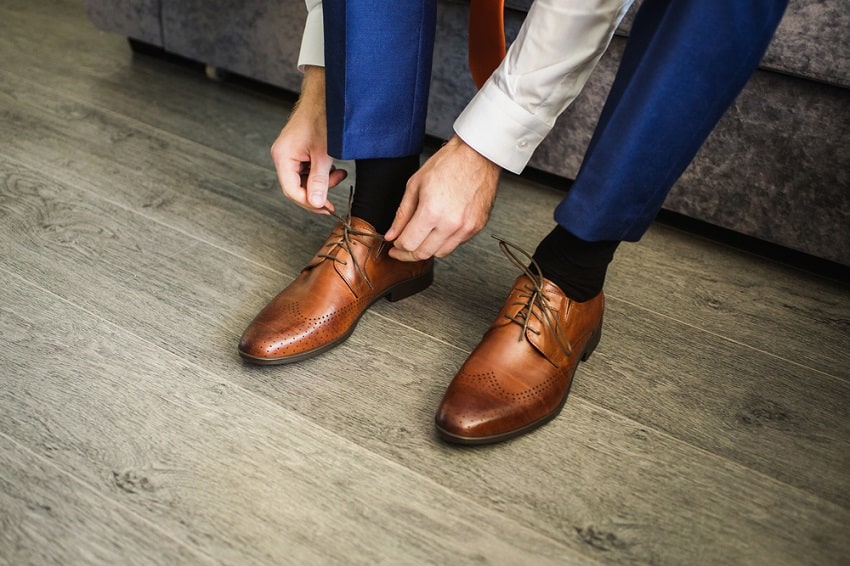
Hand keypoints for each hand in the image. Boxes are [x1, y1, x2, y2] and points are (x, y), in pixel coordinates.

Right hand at [270, 66, 347, 212]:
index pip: (292, 191)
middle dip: (318, 191)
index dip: (309, 203)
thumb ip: (319, 180)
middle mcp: (282, 156)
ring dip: (323, 181)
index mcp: (283, 157)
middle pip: (297, 187)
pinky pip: (308, 169)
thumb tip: (316, 204)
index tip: (327, 208)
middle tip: (335, 190)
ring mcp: (290, 153)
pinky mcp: (299, 150)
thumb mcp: (324, 154)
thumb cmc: (323, 118)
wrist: (325, 96)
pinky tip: (333, 166)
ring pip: (305, 179)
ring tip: (339, 173)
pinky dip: (322, 172)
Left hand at [385, 135, 500, 260]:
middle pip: (424, 253)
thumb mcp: (415, 185)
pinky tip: (438, 230)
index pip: (409, 243)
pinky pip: (456, 244)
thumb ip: (402, 214)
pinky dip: (444, 242)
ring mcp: (466, 228)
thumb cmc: (449, 163)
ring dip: (427, 250)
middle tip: (402, 249)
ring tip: (420, 239)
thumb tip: (392, 234)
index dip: (397, 247)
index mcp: (432, 212)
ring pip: (441, 253)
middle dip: (408, 254)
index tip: (394, 246)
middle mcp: (451, 224)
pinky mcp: (477, 227)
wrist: (478, 155)